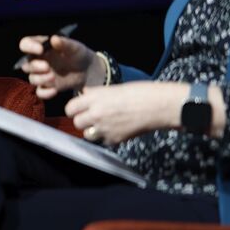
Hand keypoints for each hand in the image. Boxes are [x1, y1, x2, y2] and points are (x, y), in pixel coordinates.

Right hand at [18, 35, 104, 98]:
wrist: (87, 69)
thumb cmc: (78, 53)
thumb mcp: (74, 47)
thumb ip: (64, 43)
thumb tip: (54, 39)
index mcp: (40, 47)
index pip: (25, 44)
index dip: (29, 46)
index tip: (40, 50)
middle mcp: (37, 61)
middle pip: (26, 65)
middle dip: (34, 67)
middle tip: (47, 67)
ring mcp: (42, 75)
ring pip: (32, 79)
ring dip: (41, 79)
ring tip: (53, 77)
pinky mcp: (48, 86)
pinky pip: (40, 92)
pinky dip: (45, 93)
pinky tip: (55, 90)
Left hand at [65, 82, 184, 144]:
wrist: (159, 106)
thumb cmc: (140, 93)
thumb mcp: (114, 88)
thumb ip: (96, 93)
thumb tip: (84, 94)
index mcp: (95, 99)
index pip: (70, 108)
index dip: (74, 109)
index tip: (80, 108)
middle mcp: (96, 114)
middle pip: (77, 122)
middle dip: (83, 120)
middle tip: (93, 116)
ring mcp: (105, 128)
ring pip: (87, 134)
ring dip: (93, 130)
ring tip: (105, 123)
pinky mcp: (115, 139)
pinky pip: (103, 141)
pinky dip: (107, 137)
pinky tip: (117, 128)